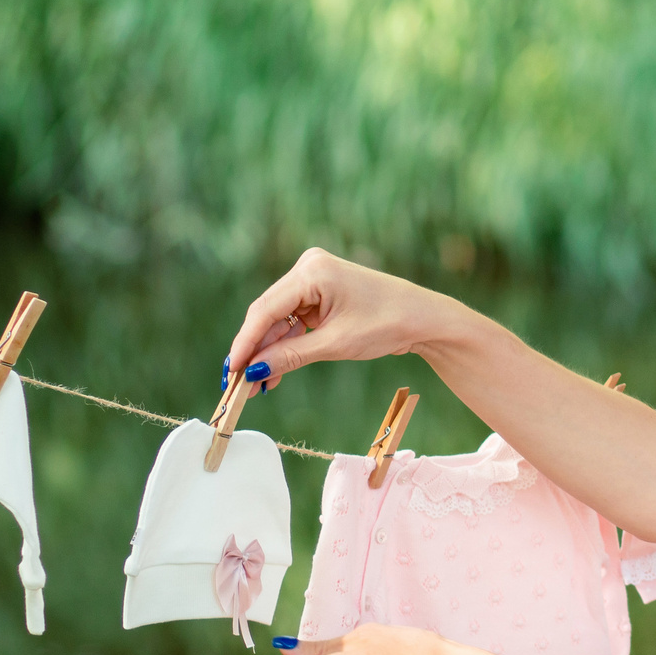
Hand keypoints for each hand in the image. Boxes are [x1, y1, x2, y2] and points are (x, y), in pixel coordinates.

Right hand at [221, 249, 466, 393]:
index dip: (245, 343)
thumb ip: (291, 357)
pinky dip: (286, 345)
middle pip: (268, 314)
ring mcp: (314, 279)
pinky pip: (294, 321)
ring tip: (257, 387)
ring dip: (269, 352)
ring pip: (279, 320)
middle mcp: (308, 268)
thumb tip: (254, 373)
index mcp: (312, 270)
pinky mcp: (320, 293)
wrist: (424, 319)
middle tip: (238, 385)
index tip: (231, 371)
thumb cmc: (388, 324)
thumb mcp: (336, 344)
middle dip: (255, 351)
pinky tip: (274, 373)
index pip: (265, 309)